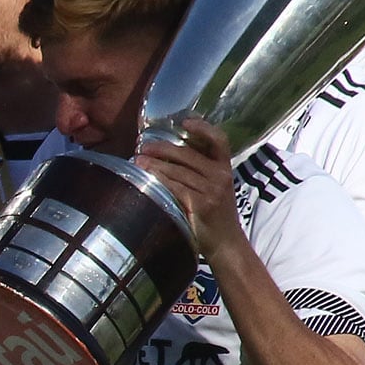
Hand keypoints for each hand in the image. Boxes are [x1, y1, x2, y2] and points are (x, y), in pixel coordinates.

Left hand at [134, 118, 247, 255]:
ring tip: (138, 160)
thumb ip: (202, 170)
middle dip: (162, 148)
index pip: (219, 140)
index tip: (185, 120)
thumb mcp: (217, 188)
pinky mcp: (200, 204)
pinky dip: (158, 180)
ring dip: (154, 164)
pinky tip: (146, 177)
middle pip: (187, 154)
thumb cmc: (216, 215)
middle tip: (143, 146)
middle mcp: (220, 176)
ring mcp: (211, 190)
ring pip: (177, 170)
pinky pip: (174, 187)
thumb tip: (170, 153)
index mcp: (226, 168)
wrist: (227, 243)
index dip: (203, 128)